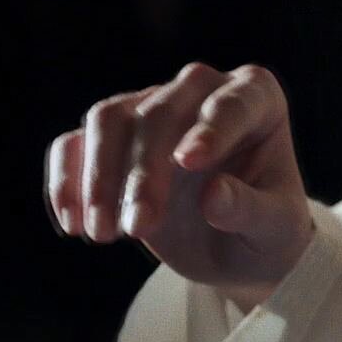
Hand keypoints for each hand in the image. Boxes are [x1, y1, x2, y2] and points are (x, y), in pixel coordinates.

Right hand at [46, 63, 313, 311]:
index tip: (189, 162)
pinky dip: (66, 183)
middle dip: (142, 173)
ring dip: (98, 178)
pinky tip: (73, 225)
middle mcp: (201, 91)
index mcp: (257, 100)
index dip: (209, 128)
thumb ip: (251, 211)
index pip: (231, 103)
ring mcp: (152, 107)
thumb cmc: (268, 233)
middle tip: (137, 230)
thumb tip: (214, 197)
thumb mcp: (275, 230)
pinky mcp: (113, 137)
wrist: (237, 250)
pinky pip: (74, 145)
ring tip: (103, 235)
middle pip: (158, 113)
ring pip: (108, 119)